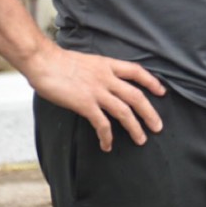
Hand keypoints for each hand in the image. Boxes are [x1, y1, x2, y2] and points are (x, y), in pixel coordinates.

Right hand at [23, 43, 165, 151]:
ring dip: (134, 127)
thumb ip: (98, 71)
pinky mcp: (85, 104)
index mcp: (107, 65)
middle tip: (158, 126)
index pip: (137, 71)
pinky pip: (102, 123)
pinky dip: (107, 136)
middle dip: (149, 112)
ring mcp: (97, 91)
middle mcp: (106, 78)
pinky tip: (107, 145)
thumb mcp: (87, 61)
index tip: (162, 92)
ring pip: (124, 111)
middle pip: (136, 95)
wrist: (43, 62)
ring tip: (141, 139)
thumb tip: (104, 82)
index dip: (151, 82)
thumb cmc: (59, 62)